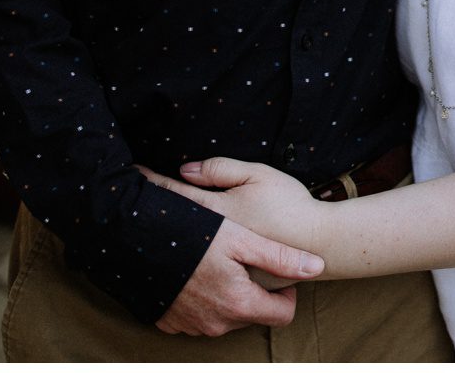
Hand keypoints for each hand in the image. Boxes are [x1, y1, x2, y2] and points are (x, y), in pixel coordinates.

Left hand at [141, 158, 332, 263]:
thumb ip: (221, 170)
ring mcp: (219, 270)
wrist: (320, 244)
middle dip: (154, 216)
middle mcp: (212, 248)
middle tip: (135, 203)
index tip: (134, 173)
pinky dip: (189, 269)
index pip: (175, 195)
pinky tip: (188, 260)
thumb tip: (186, 171)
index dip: (153, 183)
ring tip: (160, 232)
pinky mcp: (231, 284)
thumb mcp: (258, 176)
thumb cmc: (290, 206)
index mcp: (216, 216)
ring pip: (184, 257)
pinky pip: (200, 278)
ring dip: (171, 245)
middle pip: (173, 229)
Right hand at [151, 216, 321, 336]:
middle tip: (245, 259)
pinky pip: (200, 315)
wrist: (134, 242)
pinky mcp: (172, 322)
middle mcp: (217, 324)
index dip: (286, 292)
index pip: (283, 314)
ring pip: (227, 315)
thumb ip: (281, 257)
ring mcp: (192, 326)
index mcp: (239, 305)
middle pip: (254, 313)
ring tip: (220, 262)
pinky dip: (204, 298)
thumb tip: (317, 267)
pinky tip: (197, 272)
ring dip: (229, 293)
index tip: (275, 269)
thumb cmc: (191, 235)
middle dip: (255, 289)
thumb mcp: (241, 239)